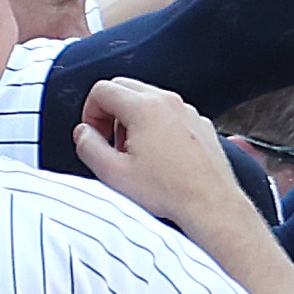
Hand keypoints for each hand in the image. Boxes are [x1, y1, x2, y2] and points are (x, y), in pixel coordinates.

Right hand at [73, 75, 253, 236]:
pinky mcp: (200, 124)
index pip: (102, 90)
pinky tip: (159, 157)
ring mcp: (187, 111)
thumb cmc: (168, 192)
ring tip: (135, 153)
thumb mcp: (113, 174)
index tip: (93, 135)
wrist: (210, 204)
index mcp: (144, 108)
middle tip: (110, 142)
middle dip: (110, 112)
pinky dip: (158, 126)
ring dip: (133, 119)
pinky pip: (171, 114)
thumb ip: (88, 147)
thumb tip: (83, 133)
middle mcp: (168, 102)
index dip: (90, 113)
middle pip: (125, 88)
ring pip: (149, 99)